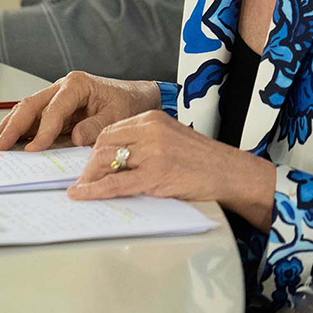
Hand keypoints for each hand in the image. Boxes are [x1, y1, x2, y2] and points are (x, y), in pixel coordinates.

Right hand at [0, 70, 159, 150]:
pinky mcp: (55, 108)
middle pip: (31, 105)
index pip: (53, 109)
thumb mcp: (118, 115)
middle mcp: (62, 87)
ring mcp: (56, 97)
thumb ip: (96, 126)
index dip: (43, 131)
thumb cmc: (128, 103)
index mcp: (77, 84)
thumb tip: (75, 138)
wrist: (137, 98)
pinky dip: (18, 130)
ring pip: (26, 111)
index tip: (33, 150)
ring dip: (8, 127)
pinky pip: (33, 118)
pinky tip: (5, 140)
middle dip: (12, 127)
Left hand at [68, 110, 277, 226]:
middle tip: (83, 179)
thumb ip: (146, 143)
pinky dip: (94, 190)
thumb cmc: (204, 160)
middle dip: (89, 164)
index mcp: (153, 118)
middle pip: (104, 143)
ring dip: (89, 177)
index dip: (95, 149)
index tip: (88, 163)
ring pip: (106, 161)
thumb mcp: (172, 139)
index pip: (111, 130)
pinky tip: (82, 194)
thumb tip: (116, 160)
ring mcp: (153, 151)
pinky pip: (116, 182)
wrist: (231, 172)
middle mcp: (151, 130)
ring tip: (82, 188)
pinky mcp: (156, 174)